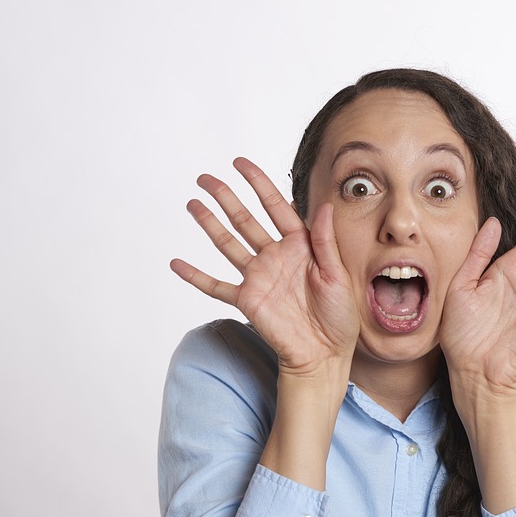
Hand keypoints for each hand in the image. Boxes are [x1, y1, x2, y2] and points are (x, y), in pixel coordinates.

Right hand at [170, 158, 359, 378]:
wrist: (324, 353)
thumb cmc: (339, 316)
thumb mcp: (338, 274)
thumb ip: (325, 241)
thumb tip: (326, 205)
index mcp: (300, 245)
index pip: (275, 206)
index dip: (258, 183)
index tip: (240, 163)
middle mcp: (275, 256)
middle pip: (245, 219)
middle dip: (225, 197)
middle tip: (205, 178)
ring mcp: (258, 276)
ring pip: (227, 244)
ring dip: (209, 224)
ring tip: (192, 204)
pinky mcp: (246, 299)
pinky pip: (216, 286)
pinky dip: (195, 276)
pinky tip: (176, 264)